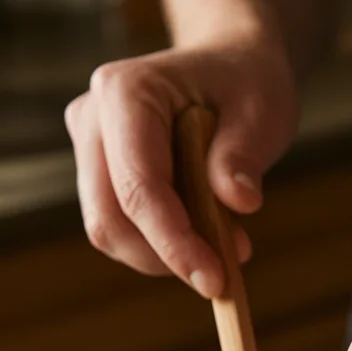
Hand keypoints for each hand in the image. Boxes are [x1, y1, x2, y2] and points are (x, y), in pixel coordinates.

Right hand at [65, 0, 298, 295]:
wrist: (229, 69)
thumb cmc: (246, 83)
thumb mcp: (262, 110)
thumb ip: (244, 153)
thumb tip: (239, 201)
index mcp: (125, 91)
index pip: (138, 185)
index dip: (173, 241)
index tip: (214, 281)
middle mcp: (92, 117)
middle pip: (111, 218)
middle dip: (166, 257)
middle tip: (225, 274)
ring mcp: (89, 148)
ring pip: (110, 232)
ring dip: (165, 256)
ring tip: (224, 245)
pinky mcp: (98, 176)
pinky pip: (121, 231)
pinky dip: (162, 247)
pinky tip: (204, 235)